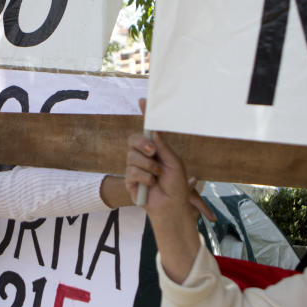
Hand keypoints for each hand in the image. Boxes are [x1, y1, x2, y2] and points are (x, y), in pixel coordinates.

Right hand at [124, 101, 214, 223]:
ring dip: (148, 166)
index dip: (144, 115)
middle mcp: (143, 156)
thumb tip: (154, 131)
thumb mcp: (174, 162)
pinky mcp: (129, 180)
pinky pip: (132, 171)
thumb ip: (163, 147)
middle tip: (152, 152)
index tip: (143, 100)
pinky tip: (152, 184)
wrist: (171, 206)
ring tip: (158, 176)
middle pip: (133, 140)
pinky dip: (145, 177)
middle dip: (142, 144)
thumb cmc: (176, 185)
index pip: (148, 130)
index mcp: (156, 149)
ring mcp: (135, 168)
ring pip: (132, 157)